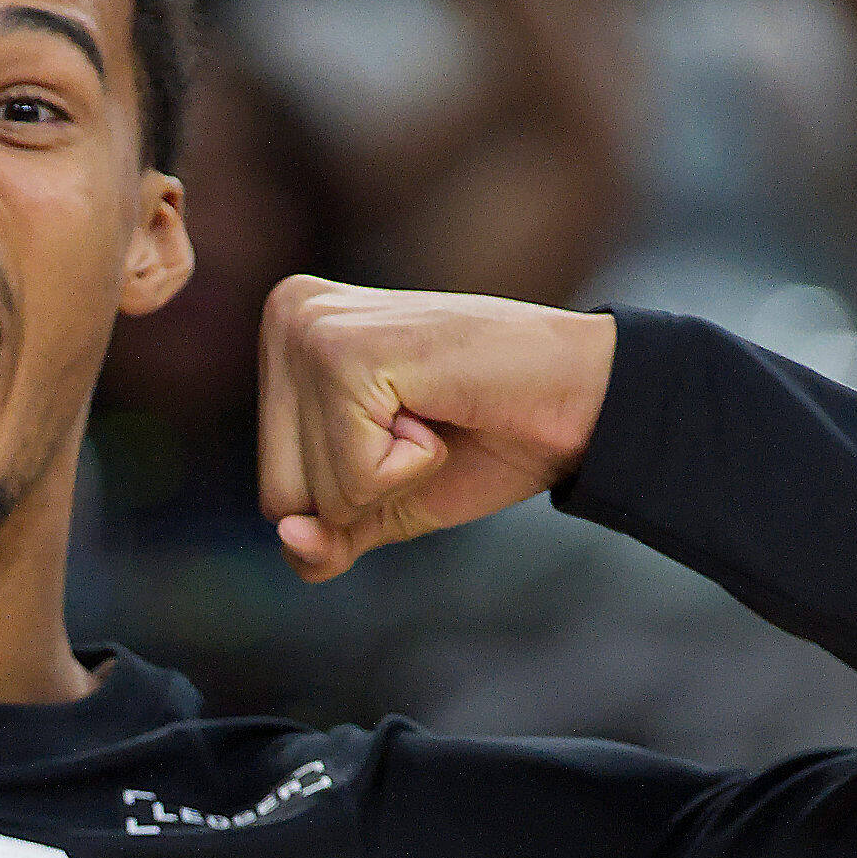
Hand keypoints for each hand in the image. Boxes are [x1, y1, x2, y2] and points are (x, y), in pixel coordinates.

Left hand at [255, 276, 618, 580]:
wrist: (580, 398)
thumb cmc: (485, 439)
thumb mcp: (384, 504)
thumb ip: (324, 541)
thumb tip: (288, 540)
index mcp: (284, 338)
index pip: (276, 494)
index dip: (354, 497)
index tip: (411, 429)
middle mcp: (286, 316)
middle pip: (281, 497)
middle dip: (365, 491)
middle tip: (426, 424)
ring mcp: (310, 329)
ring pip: (316, 493)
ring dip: (390, 476)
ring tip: (434, 412)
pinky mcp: (342, 351)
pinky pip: (353, 477)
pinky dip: (409, 466)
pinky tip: (439, 407)